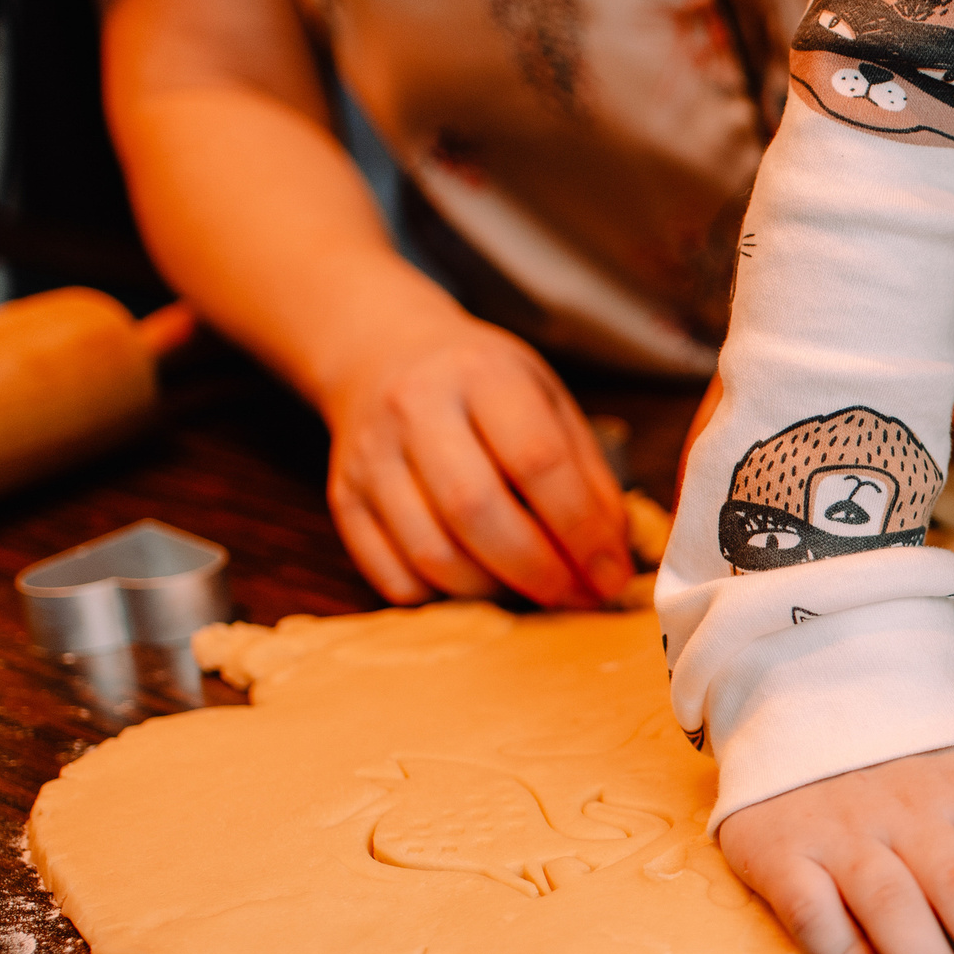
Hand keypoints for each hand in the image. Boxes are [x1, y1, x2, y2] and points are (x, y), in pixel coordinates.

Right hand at [318, 309, 631, 607]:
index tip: (610, 575)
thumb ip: (588, 478)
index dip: (580, 529)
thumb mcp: (549, 403)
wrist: (384, 355)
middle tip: (575, 595)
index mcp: (482, 375)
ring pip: (430, 553)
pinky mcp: (342, 499)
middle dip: (537, 570)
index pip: (536, 460)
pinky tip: (477, 585)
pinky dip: (443, 599)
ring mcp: (369, 457)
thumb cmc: (484, 388)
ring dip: (493, 591)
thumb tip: (611, 562)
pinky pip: (392, 576)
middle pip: (475, 510)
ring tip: (530, 589)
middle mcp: (416, 409)